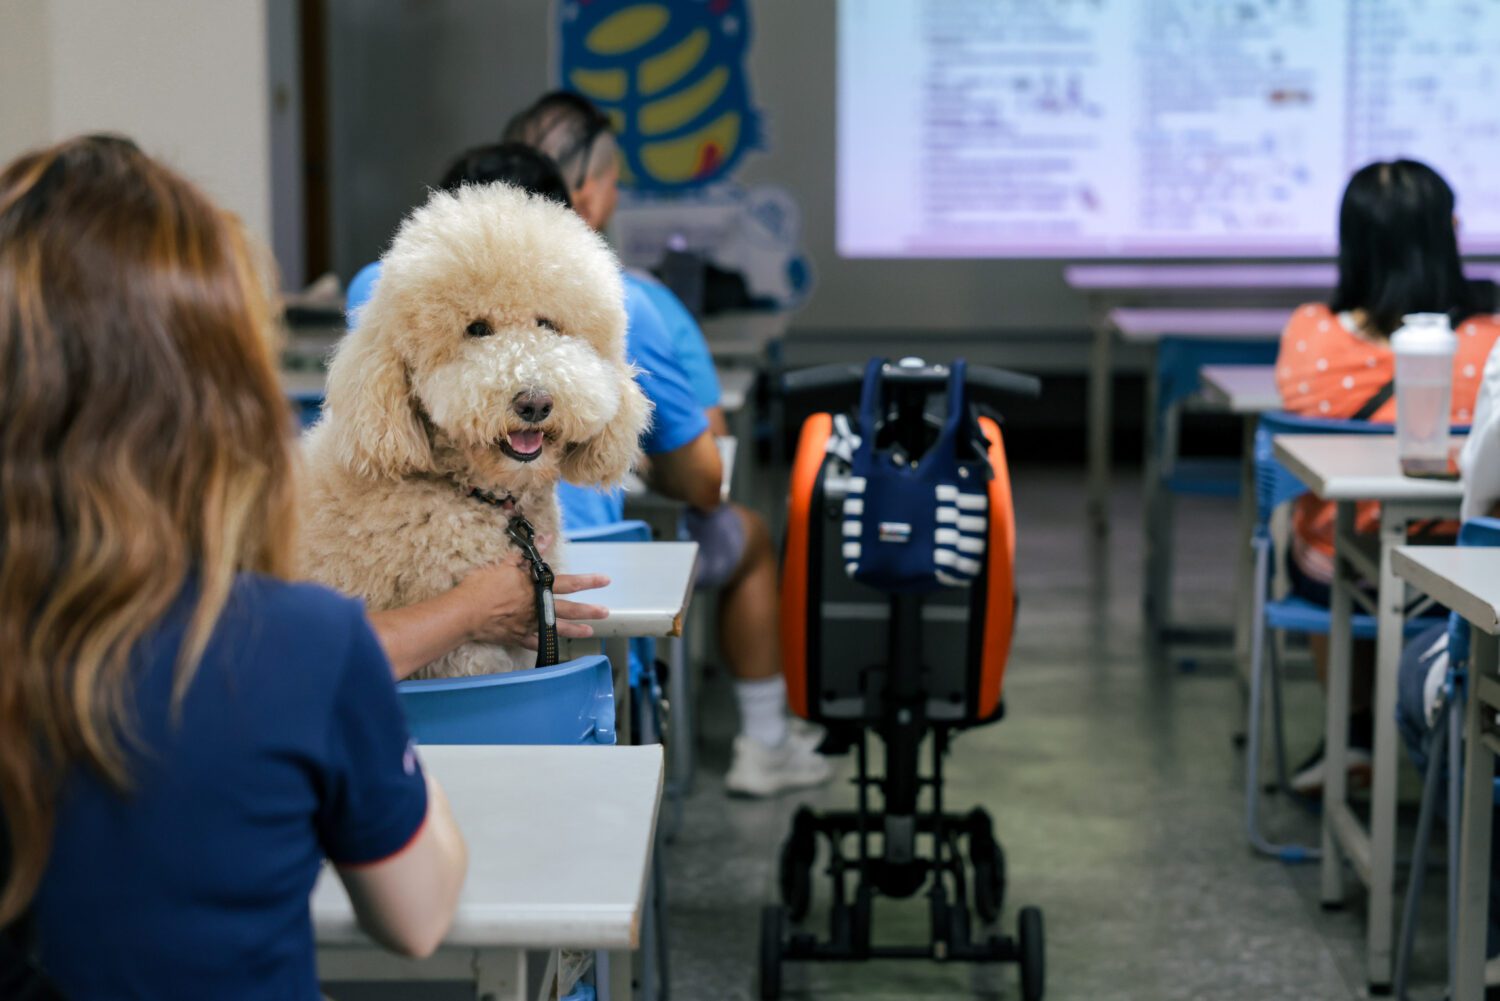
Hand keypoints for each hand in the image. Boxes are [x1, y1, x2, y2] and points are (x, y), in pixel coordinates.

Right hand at [452, 557, 608, 647]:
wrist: (465, 612)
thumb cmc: (484, 585)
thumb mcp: (506, 562)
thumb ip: (531, 553)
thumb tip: (548, 537)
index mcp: (537, 587)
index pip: (569, 582)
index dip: (588, 581)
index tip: (605, 580)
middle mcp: (538, 607)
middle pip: (569, 609)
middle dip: (589, 610)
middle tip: (605, 612)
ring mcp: (529, 624)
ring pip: (558, 629)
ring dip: (576, 630)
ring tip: (590, 632)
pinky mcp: (517, 637)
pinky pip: (536, 644)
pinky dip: (546, 646)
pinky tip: (555, 648)